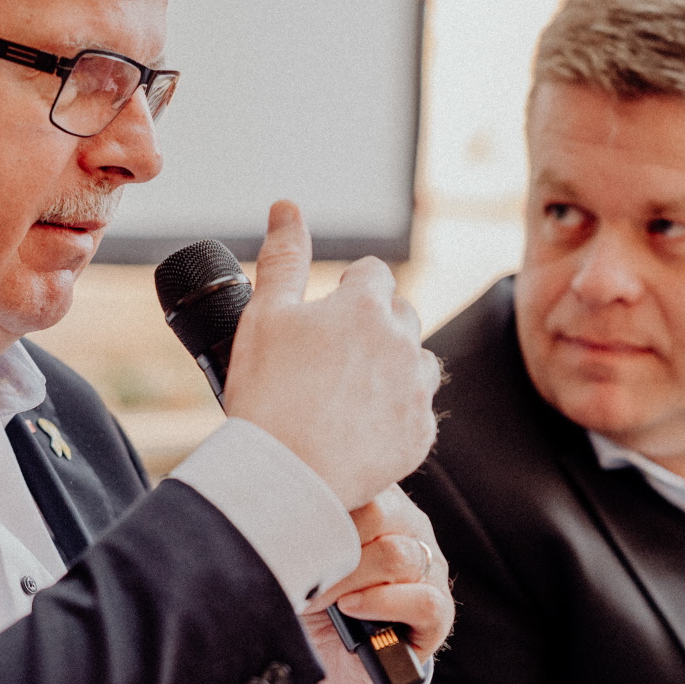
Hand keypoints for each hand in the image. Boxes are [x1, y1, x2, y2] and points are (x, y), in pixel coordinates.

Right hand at [223, 202, 441, 508]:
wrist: (284, 476)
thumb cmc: (266, 394)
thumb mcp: (263, 315)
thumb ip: (284, 257)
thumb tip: (287, 207)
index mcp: (365, 307)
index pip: (373, 274)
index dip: (348, 290)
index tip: (328, 313)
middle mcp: (402, 342)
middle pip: (401, 315)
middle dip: (374, 325)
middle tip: (332, 358)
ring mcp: (417, 391)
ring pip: (418, 362)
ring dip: (393, 367)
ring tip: (349, 392)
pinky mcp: (422, 434)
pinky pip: (418, 412)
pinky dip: (396, 414)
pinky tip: (360, 427)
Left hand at [301, 485, 453, 683]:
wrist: (331, 656)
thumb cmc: (312, 597)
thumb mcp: (301, 557)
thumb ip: (299, 530)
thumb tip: (271, 516)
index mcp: (376, 501)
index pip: (359, 480)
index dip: (321, 502)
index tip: (288, 529)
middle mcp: (407, 526)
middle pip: (378, 512)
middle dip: (333, 546)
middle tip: (301, 572)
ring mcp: (428, 566)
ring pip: (397, 556)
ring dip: (349, 579)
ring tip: (320, 598)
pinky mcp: (438, 610)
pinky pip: (421, 599)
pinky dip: (380, 604)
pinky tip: (351, 610)